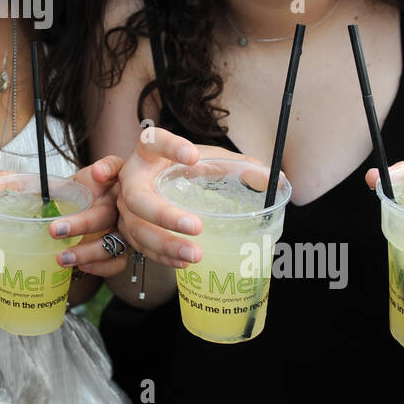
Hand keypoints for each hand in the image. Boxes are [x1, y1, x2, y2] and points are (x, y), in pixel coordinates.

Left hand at [2, 157, 127, 277]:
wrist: (70, 227)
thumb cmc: (56, 203)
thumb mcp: (36, 188)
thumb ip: (7, 184)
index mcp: (98, 181)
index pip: (115, 165)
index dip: (110, 168)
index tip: (96, 173)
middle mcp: (112, 203)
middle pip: (109, 210)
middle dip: (83, 222)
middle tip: (54, 230)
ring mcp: (118, 228)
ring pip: (116, 240)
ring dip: (90, 251)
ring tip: (62, 258)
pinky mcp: (117, 251)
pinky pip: (117, 262)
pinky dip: (101, 267)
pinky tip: (81, 267)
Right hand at [116, 127, 261, 268]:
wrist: (156, 186)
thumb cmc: (185, 170)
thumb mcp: (209, 161)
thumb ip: (239, 167)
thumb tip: (275, 180)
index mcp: (150, 152)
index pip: (153, 141)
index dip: (169, 148)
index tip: (192, 156)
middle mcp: (134, 178)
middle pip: (137, 196)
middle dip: (163, 214)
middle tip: (195, 226)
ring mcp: (127, 206)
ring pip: (137, 227)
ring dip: (165, 243)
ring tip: (196, 253)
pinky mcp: (129, 228)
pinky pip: (141, 246)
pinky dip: (162, 256)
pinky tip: (183, 262)